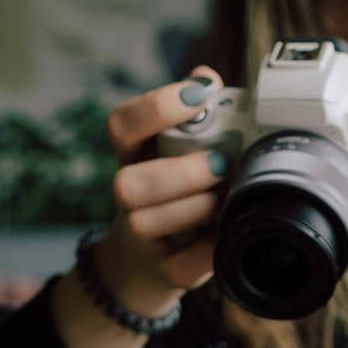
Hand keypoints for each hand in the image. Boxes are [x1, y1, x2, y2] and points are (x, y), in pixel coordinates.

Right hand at [96, 65, 227, 316]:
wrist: (151, 263)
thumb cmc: (176, 195)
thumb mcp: (179, 153)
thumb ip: (194, 115)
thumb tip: (205, 76)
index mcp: (133, 157)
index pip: (121, 125)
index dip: (155, 108)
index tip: (198, 96)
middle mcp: (128, 195)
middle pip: (128, 182)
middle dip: (178, 171)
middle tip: (220, 164)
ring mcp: (141, 236)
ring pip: (147, 221)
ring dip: (192, 208)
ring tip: (222, 201)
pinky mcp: (165, 271)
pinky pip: (181, 265)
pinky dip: (208, 250)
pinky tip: (226, 233)